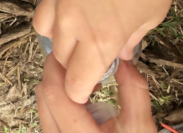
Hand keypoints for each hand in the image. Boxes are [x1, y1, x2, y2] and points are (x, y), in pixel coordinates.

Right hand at [33, 0, 181, 103]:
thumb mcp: (150, 15)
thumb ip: (128, 39)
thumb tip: (117, 51)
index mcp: (99, 40)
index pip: (76, 83)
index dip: (80, 87)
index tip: (87, 82)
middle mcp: (71, 21)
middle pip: (59, 56)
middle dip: (73, 59)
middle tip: (88, 50)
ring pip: (43, 28)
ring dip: (57, 32)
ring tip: (74, 23)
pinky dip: (53, 4)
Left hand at [36, 55, 156, 132]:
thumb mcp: (140, 126)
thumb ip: (133, 90)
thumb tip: (123, 58)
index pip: (54, 93)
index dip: (60, 67)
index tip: (76, 56)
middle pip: (43, 94)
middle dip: (59, 74)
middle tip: (81, 68)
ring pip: (42, 102)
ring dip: (58, 86)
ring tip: (86, 88)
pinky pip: (47, 113)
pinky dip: (58, 100)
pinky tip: (81, 102)